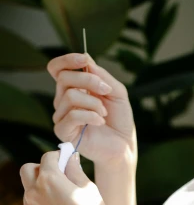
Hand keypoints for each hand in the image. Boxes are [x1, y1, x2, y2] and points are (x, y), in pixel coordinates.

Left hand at [20, 150, 118, 204]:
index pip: (47, 158)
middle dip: (40, 169)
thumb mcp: (88, 187)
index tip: (64, 162)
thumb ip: (73, 169)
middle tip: (55, 177)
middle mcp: (33, 194)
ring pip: (29, 193)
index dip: (57, 158)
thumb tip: (68, 157)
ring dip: (41, 192)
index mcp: (49, 180)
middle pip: (27, 170)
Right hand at [48, 53, 136, 167]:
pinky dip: (90, 116)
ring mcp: (62, 115)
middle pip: (64, 78)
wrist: (123, 145)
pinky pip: (71, 115)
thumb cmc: (119, 119)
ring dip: (93, 103)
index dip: (67, 60)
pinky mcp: (63, 131)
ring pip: (69, 96)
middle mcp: (64, 100)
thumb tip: (87, 61)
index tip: (84, 59)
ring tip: (104, 113)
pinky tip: (100, 121)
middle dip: (89, 80)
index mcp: (74, 88)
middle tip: (106, 91)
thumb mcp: (116, 92)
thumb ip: (102, 76)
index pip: (57, 69)